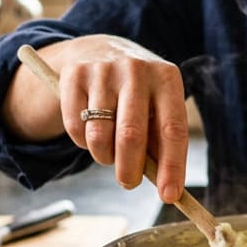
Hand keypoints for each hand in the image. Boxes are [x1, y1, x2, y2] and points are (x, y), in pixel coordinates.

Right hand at [10, 35, 188, 202]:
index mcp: (167, 78)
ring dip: (103, 157)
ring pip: (99, 136)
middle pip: (131, 136)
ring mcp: (103, 70)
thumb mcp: (157, 107)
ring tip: (108, 154)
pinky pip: (75, 128)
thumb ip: (161, 142)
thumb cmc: (138, 93)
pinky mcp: (73, 75)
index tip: (169, 195)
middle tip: (128, 183)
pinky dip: (82, 142)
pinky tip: (91, 131)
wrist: (100, 50)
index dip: (171, 166)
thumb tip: (165, 187)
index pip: (173, 130)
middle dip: (129, 170)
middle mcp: (136, 70)